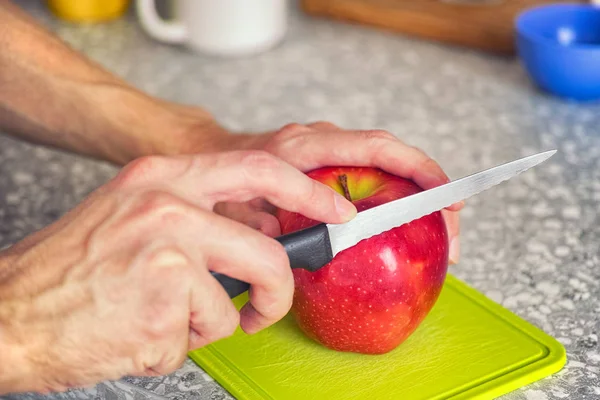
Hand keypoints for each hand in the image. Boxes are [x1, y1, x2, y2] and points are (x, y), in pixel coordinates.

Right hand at [0, 151, 355, 393]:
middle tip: (264, 310)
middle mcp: (167, 205)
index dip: (305, 191)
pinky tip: (141, 332)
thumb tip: (255, 233)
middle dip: (278, 291)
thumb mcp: (131, 217)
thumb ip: (193, 215)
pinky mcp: (164, 300)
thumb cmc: (71, 272)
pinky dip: (178, 345)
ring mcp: (167, 251)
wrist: (10, 313)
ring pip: (235, 304)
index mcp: (162, 178)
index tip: (334, 211)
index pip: (258, 168)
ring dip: (208, 324)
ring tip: (166, 320)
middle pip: (267, 251)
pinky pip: (202, 333)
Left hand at [211, 122, 462, 263]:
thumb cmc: (225, 177)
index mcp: (302, 146)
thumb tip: (306, 245)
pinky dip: (402, 197)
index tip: (439, 199)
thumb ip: (264, 221)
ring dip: (422, 197)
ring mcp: (330, 148)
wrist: (214, 155)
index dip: (411, 169)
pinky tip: (414, 227)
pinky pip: (378, 174)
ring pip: (390, 163)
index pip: (371, 148)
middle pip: (392, 153)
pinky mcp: (334, 161)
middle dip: (431, 187)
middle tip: (454, 227)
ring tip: (444, 233)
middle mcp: (322, 139)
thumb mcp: (239, 201)